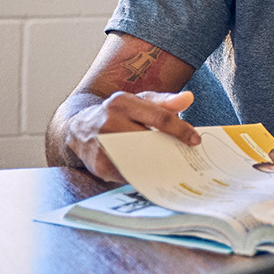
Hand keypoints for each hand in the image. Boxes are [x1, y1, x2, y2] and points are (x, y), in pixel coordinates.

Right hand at [64, 90, 198, 181]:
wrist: (78, 128)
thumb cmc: (117, 113)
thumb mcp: (139, 101)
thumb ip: (165, 101)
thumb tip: (188, 98)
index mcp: (122, 102)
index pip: (159, 117)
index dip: (180, 130)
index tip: (195, 140)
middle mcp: (109, 121)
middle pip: (149, 140)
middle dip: (171, 149)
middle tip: (187, 158)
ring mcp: (102, 145)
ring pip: (139, 159)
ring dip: (159, 165)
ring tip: (174, 167)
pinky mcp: (99, 165)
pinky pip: (128, 174)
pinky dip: (143, 176)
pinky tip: (155, 175)